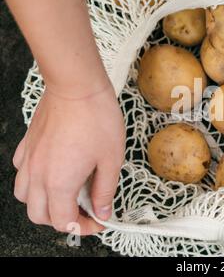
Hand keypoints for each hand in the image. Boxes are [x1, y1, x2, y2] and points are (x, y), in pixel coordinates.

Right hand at [12, 84, 124, 234]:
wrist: (77, 86)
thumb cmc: (97, 119)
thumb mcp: (111, 159)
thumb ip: (105, 190)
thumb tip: (103, 212)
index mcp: (59, 183)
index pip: (64, 222)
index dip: (84, 227)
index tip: (100, 220)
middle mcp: (38, 176)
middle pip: (40, 216)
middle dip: (63, 221)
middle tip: (86, 212)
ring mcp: (29, 160)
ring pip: (25, 197)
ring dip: (45, 205)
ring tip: (68, 195)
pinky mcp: (27, 145)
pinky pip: (22, 174)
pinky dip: (34, 183)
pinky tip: (53, 172)